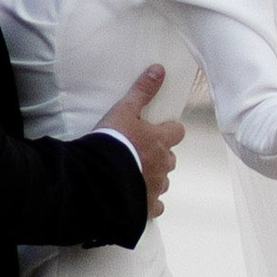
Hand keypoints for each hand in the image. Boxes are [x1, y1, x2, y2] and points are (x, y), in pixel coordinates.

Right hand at [100, 64, 181, 220]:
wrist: (98, 178)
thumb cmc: (111, 143)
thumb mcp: (123, 111)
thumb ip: (142, 91)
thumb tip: (159, 70)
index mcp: (160, 141)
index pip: (177, 132)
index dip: (169, 130)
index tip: (159, 130)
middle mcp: (162, 164)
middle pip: (170, 158)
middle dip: (160, 155)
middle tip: (141, 153)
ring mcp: (156, 186)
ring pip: (163, 181)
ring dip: (154, 177)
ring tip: (135, 174)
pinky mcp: (147, 206)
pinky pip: (155, 206)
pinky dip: (149, 202)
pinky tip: (137, 198)